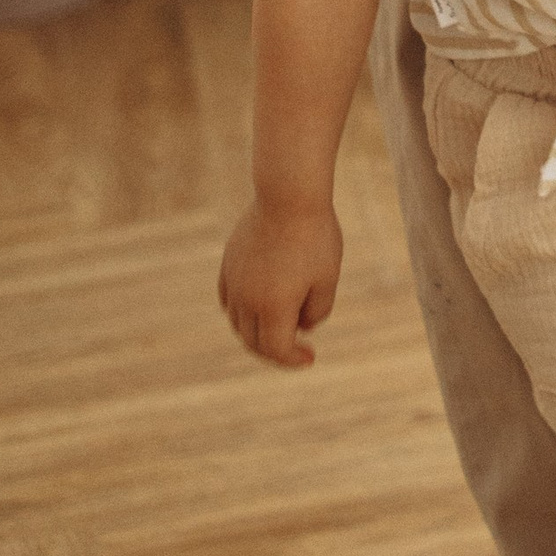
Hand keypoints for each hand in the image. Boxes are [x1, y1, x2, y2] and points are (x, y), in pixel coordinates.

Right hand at [219, 193, 343, 366]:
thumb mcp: (327, 277)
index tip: (310, 358)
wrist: (288, 195)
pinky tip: (258, 307)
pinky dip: (241, 312)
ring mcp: (233, 282)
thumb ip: (317, 311)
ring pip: (238, 323)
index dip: (293, 360)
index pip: (277, 350)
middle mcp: (247, 300)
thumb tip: (303, 327)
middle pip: (254, 341)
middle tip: (295, 348)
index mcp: (273, 308)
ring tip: (279, 328)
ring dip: (256, 333)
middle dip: (275, 351)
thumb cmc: (315, 236)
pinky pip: (229, 301)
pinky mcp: (228, 264)